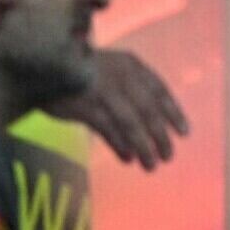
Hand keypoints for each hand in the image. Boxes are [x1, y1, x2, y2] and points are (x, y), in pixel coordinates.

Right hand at [48, 48, 188, 169]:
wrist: (45, 65)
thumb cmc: (81, 69)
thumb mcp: (112, 67)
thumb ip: (132, 86)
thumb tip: (154, 118)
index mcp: (132, 65)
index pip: (160, 90)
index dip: (174, 112)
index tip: (184, 132)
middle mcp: (122, 77)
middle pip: (149, 110)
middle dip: (161, 135)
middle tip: (169, 155)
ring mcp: (104, 91)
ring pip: (131, 123)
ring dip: (143, 146)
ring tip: (151, 165)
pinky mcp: (86, 107)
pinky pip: (108, 129)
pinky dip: (120, 145)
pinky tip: (128, 158)